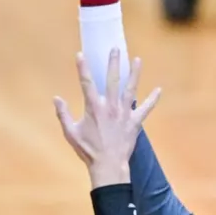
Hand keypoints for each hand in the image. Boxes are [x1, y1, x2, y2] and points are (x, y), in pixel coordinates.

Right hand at [54, 49, 160, 188]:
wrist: (108, 165)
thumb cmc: (88, 150)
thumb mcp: (71, 132)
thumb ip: (63, 114)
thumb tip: (56, 98)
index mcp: (94, 107)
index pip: (87, 82)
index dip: (83, 67)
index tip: (81, 54)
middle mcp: (110, 107)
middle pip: (112, 80)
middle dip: (113, 63)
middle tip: (115, 49)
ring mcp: (124, 113)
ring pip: (130, 89)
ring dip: (134, 73)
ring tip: (137, 60)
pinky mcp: (134, 122)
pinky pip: (145, 108)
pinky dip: (152, 100)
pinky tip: (159, 90)